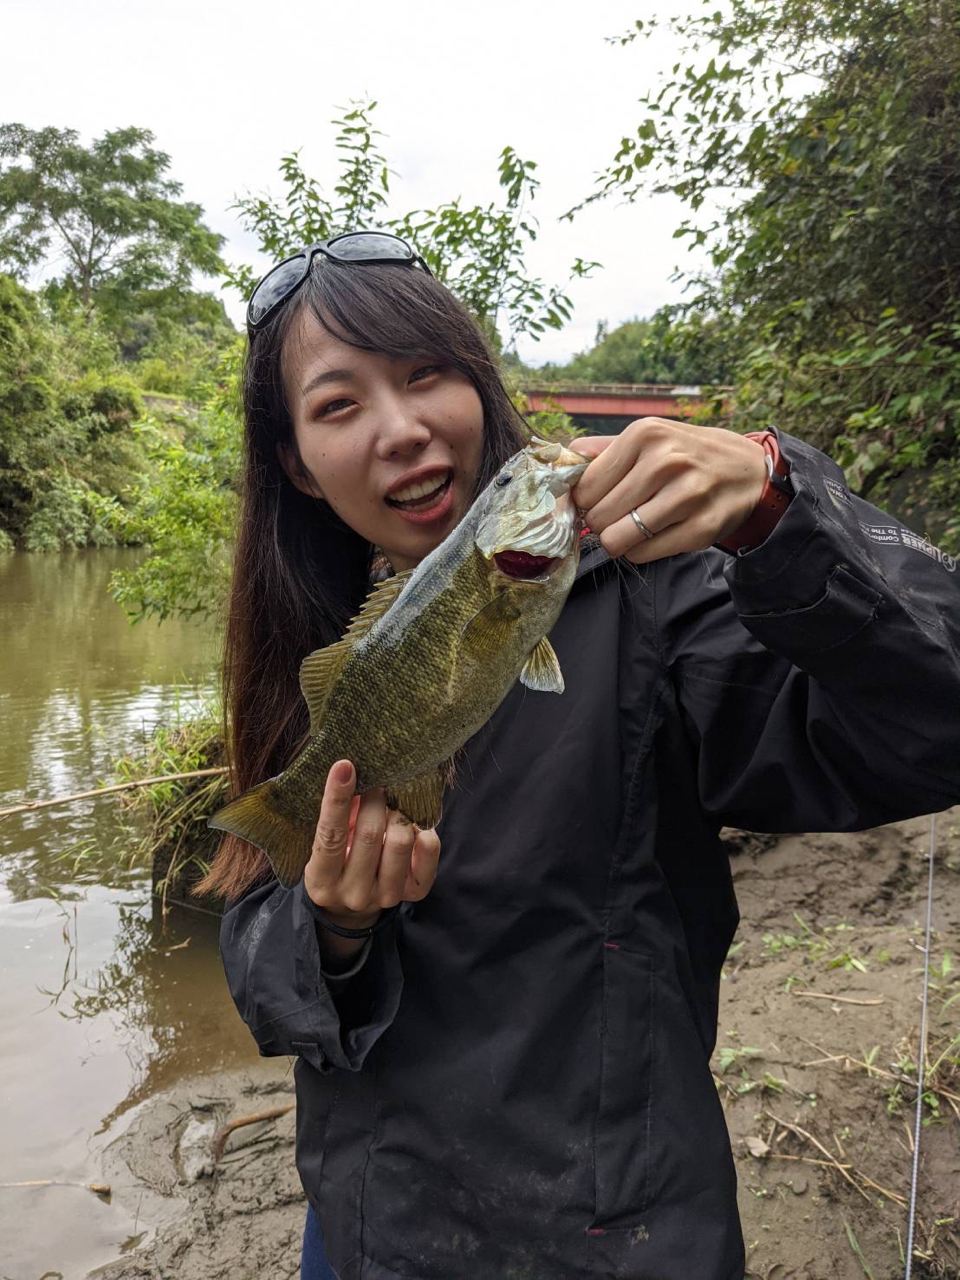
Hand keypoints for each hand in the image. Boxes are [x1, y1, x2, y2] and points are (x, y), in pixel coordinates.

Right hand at [304, 760, 440, 930]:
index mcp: (321, 880)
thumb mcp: (322, 844)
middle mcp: (354, 893)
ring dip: (398, 813)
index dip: (337, 798)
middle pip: (370, 834)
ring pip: (401, 841)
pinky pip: (428, 851)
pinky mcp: (414, 893)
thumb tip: (351, 773)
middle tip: (376, 785)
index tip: (344, 765)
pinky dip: (423, 829)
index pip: (330, 835)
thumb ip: (333, 817)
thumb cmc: (334, 861)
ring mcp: (386, 896)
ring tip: (391, 806)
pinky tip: (411, 824)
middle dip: (374, 799)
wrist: (352, 904)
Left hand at [572, 418, 766, 562]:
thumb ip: (603, 449)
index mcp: (645, 434)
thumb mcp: (650, 437)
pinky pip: (643, 554)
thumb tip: (563, 459)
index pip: (585, 486)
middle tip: (620, 516)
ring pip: (617, 539)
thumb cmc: (688, 455)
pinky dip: (641, 551)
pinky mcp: (700, 528)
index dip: (585, 501)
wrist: (748, 471)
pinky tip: (657, 534)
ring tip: (635, 527)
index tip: (599, 501)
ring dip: (619, 540)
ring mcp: (686, 496)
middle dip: (602, 523)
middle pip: (598, 516)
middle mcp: (666, 461)